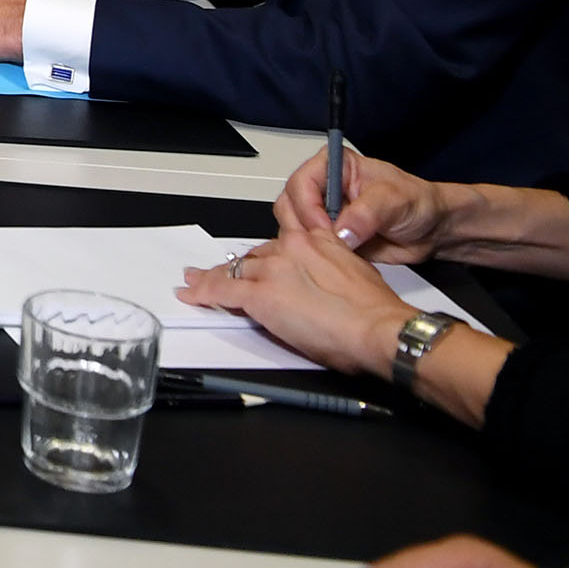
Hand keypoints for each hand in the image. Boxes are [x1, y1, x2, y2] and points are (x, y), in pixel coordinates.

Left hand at [175, 227, 418, 377]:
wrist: (377, 327)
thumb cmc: (375, 311)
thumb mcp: (356, 274)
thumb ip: (332, 269)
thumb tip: (321, 282)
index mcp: (318, 241)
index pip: (281, 240)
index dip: (265, 250)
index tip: (258, 256)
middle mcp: (291, 248)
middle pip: (254, 255)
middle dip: (238, 266)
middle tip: (222, 271)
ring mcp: (273, 270)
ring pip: (234, 269)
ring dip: (213, 277)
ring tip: (195, 281)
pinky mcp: (260, 295)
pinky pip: (221, 289)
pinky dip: (203, 292)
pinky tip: (191, 294)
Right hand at [277, 150, 452, 261]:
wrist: (433, 230)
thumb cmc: (418, 203)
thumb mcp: (396, 201)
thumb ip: (367, 213)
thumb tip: (341, 231)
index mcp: (335, 167)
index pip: (301, 182)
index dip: (307, 206)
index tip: (324, 226)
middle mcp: (325, 189)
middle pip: (289, 205)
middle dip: (303, 226)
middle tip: (325, 242)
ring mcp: (325, 214)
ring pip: (294, 227)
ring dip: (308, 242)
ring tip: (334, 251)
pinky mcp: (329, 237)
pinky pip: (309, 247)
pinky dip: (316, 256)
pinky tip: (336, 259)